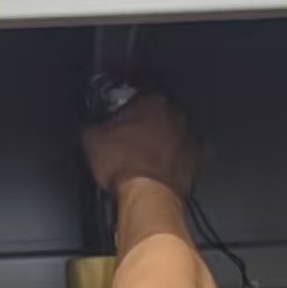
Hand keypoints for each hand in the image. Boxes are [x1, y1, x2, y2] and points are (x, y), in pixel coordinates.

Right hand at [81, 92, 197, 200]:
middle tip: (133, 134)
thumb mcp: (91, 140)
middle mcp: (173, 114)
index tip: (120, 112)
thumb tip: (89, 126)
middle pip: (160, 111)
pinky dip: (182, 158)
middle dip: (148, 120)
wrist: (147, 195)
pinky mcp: (197, 160)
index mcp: (149, 101)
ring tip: (150, 152)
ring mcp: (188, 136)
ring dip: (166, 137)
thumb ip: (92, 125)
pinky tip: (171, 164)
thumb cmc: (123, 164)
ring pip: (177, 130)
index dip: (127, 104)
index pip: (138, 92)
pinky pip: (192, 154)